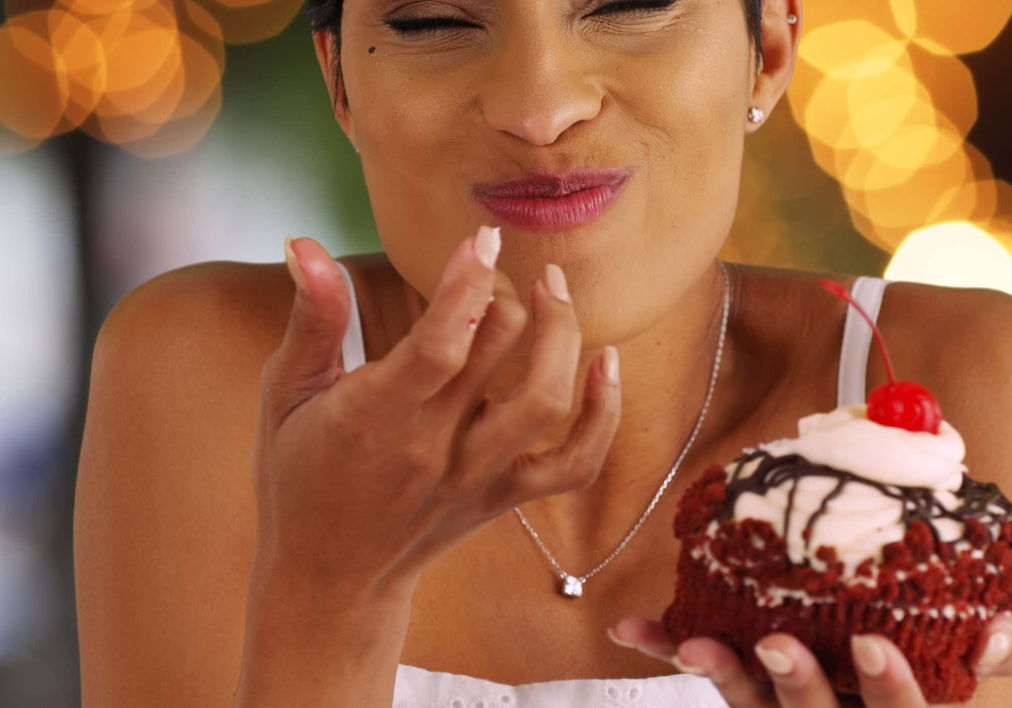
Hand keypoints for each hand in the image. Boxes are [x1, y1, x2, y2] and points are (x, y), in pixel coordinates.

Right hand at [252, 227, 621, 600]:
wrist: (331, 579)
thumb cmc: (298, 477)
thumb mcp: (285, 395)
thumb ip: (311, 320)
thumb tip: (301, 242)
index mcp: (375, 416)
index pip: (439, 343)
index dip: (468, 284)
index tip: (483, 239)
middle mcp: (434, 446)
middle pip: (498, 352)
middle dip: (508, 291)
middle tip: (497, 263)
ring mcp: (477, 475)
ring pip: (546, 400)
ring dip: (563, 335)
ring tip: (554, 289)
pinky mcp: (505, 496)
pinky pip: (575, 464)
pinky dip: (605, 416)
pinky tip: (606, 365)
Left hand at [608, 594, 1011, 707]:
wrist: (897, 605)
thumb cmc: (959, 626)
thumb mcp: (1005, 629)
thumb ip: (1011, 637)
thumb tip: (991, 640)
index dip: (890, 691)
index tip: (872, 646)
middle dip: (796, 687)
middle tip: (775, 643)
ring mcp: (790, 702)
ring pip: (754, 706)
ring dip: (723, 674)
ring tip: (693, 642)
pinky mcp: (750, 681)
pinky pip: (709, 670)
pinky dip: (666, 649)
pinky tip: (629, 629)